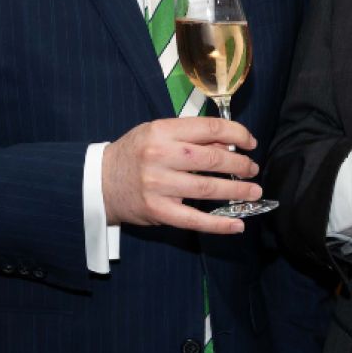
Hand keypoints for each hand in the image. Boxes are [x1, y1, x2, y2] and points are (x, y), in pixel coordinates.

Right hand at [102, 117, 262, 234]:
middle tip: (253, 169)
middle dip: (241, 164)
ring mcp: (159, 185)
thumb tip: (229, 141)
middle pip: (214, 158)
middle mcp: (160, 156)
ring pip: (209, 187)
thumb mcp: (156, 133)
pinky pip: (195, 219)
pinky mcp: (158, 211)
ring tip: (253, 191)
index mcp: (162, 131)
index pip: (210, 128)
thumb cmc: (133, 155)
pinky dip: (219, 224)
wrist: (98, 182)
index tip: (251, 142)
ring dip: (238, 190)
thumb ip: (190, 136)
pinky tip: (237, 224)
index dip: (237, 133)